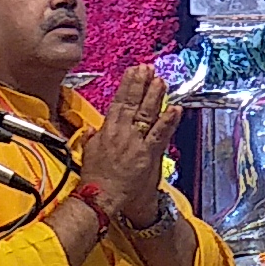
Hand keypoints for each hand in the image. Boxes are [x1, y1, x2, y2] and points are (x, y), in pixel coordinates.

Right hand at [78, 64, 171, 221]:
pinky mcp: (147, 154)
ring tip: (161, 81)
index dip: (127, 85)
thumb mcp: (88, 152)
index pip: (118, 102)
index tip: (133, 72)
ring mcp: (135, 142)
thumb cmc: (95, 178)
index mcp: (107, 130)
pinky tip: (175, 109)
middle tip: (148, 68)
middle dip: (141, 84)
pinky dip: (168, 121)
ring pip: (146, 114)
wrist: (101, 197)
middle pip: (133, 103)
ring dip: (155, 96)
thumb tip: (92, 129)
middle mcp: (121, 132)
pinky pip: (159, 134)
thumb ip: (92, 138)